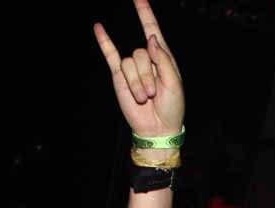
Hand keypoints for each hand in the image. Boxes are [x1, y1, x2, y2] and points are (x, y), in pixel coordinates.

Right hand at [94, 0, 183, 139]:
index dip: (145, 13)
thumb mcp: (174, 84)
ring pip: (129, 63)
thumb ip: (164, 59)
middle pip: (140, 53)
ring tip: (145, 98)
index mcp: (163, 59)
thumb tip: (151, 37)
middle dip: (147, 76)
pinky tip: (99, 28)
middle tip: (154, 95)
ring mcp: (132, 68)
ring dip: (137, 83)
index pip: (152, 30)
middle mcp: (147, 60)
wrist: (158, 128)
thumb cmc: (172, 107)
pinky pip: (111, 55)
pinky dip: (104, 42)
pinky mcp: (120, 76)